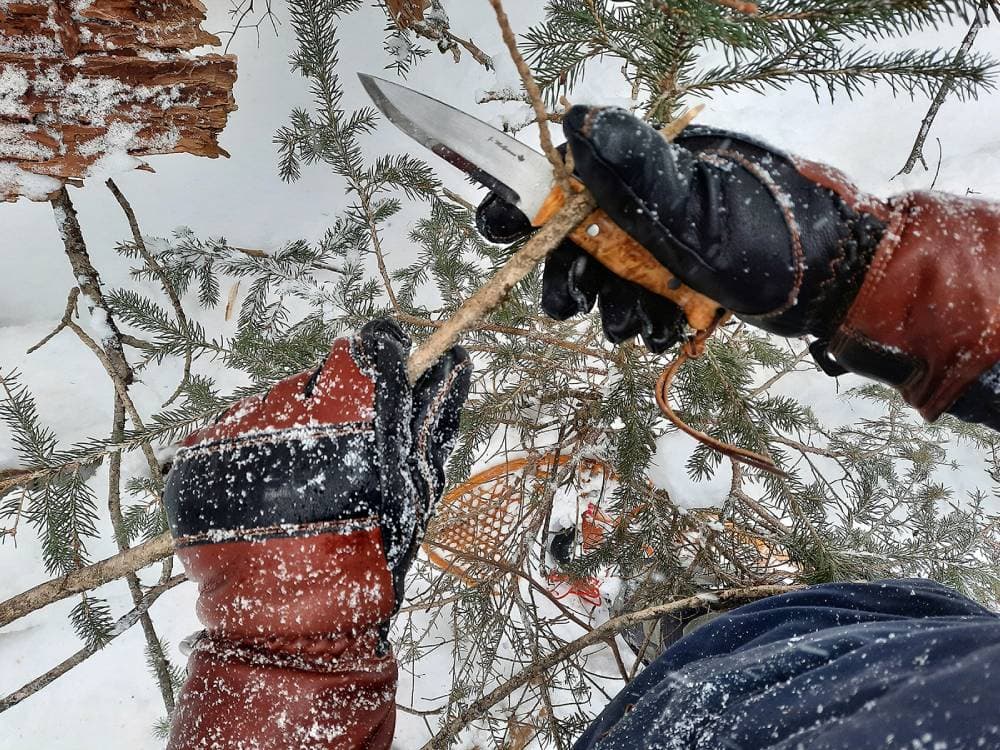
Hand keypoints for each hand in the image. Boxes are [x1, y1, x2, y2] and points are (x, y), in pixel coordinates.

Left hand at [164, 320, 469, 748]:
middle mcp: (287, 416)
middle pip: (309, 380)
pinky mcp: (194, 460)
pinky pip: (222, 434)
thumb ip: (433, 416)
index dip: (371, 364)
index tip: (371, 380)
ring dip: (278, 431)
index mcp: (350, 420)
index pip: (361, 352)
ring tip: (287, 487)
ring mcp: (233, 437)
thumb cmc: (369, 553)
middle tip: (327, 461)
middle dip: (322, 408)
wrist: (293, 621)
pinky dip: (238, 456)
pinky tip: (256, 496)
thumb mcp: (413, 485)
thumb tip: (453, 361)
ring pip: (263, 406)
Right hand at [478, 106, 886, 343]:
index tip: (498, 229)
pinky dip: (647, 321)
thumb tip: (577, 120)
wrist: (839, 283)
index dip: (525, 201)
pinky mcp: (685, 276)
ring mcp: (668, 240)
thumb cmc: (777, 236)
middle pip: (577, 236)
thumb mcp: (702, 207)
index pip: (566, 172)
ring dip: (611, 308)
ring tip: (636, 325)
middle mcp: (652, 200)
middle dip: (570, 276)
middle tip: (570, 304)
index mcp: (649, 167)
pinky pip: (644, 300)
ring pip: (609, 277)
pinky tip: (665, 330)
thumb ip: (637, 172)